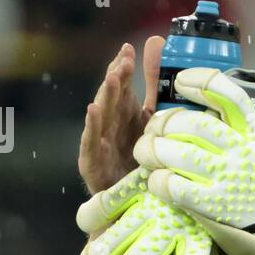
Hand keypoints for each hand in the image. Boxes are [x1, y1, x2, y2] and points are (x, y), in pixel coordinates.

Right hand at [71, 166, 223, 254]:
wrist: (208, 152)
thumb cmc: (213, 207)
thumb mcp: (221, 236)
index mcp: (197, 243)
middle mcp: (168, 227)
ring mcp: (147, 207)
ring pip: (107, 244)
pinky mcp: (132, 187)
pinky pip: (100, 207)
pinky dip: (91, 220)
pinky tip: (89, 230)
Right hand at [78, 36, 164, 194]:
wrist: (132, 205)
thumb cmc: (140, 161)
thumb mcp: (153, 121)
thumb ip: (156, 88)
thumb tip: (162, 51)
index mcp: (125, 114)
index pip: (122, 85)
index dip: (124, 68)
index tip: (129, 49)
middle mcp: (111, 125)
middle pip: (112, 97)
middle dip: (116, 77)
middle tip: (124, 61)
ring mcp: (100, 143)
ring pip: (101, 115)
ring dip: (105, 95)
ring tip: (110, 77)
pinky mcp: (92, 162)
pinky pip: (92, 142)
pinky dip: (92, 126)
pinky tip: (92, 110)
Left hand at [135, 68, 254, 254]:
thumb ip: (234, 137)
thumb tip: (195, 110)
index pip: (227, 93)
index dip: (199, 81)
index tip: (180, 83)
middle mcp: (244, 151)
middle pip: (190, 122)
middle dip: (162, 125)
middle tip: (152, 134)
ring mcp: (229, 178)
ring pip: (174, 151)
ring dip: (151, 152)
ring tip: (146, 159)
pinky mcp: (213, 207)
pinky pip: (172, 185)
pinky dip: (158, 182)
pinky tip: (158, 185)